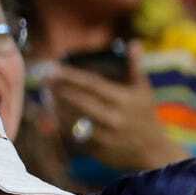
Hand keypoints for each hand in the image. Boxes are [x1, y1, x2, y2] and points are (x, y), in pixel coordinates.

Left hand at [41, 44, 174, 173]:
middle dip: (59, 90)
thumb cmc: (145, 114)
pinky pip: (74, 138)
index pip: (92, 84)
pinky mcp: (97, 151)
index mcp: (124, 99)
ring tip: (44, 98)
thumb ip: (135, 66)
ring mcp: (105, 136)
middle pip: (79, 102)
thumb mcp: (143, 90)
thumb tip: (134, 43)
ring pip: (73, 121)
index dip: (71, 76)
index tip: (53, 68)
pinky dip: (61, 128)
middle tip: (43, 80)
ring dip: (55, 109)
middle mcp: (114, 118)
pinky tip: (49, 119)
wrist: (152, 151)